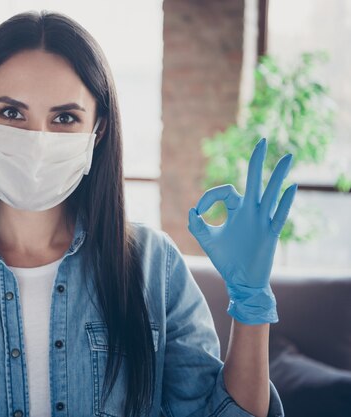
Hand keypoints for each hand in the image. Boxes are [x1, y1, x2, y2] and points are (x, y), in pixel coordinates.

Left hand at [188, 138, 297, 324]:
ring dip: (278, 175)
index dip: (209, 197)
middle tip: (261, 140)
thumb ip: (197, 225)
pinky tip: (292, 187)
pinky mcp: (269, 233)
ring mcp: (262, 221)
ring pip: (270, 193)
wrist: (240, 281)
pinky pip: (279, 215)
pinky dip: (285, 201)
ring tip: (287, 156)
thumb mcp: (207, 240)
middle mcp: (250, 211)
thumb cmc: (225, 259)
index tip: (199, 212)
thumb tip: (192, 211)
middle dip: (256, 161)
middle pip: (254, 181)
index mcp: (236, 210)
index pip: (225, 191)